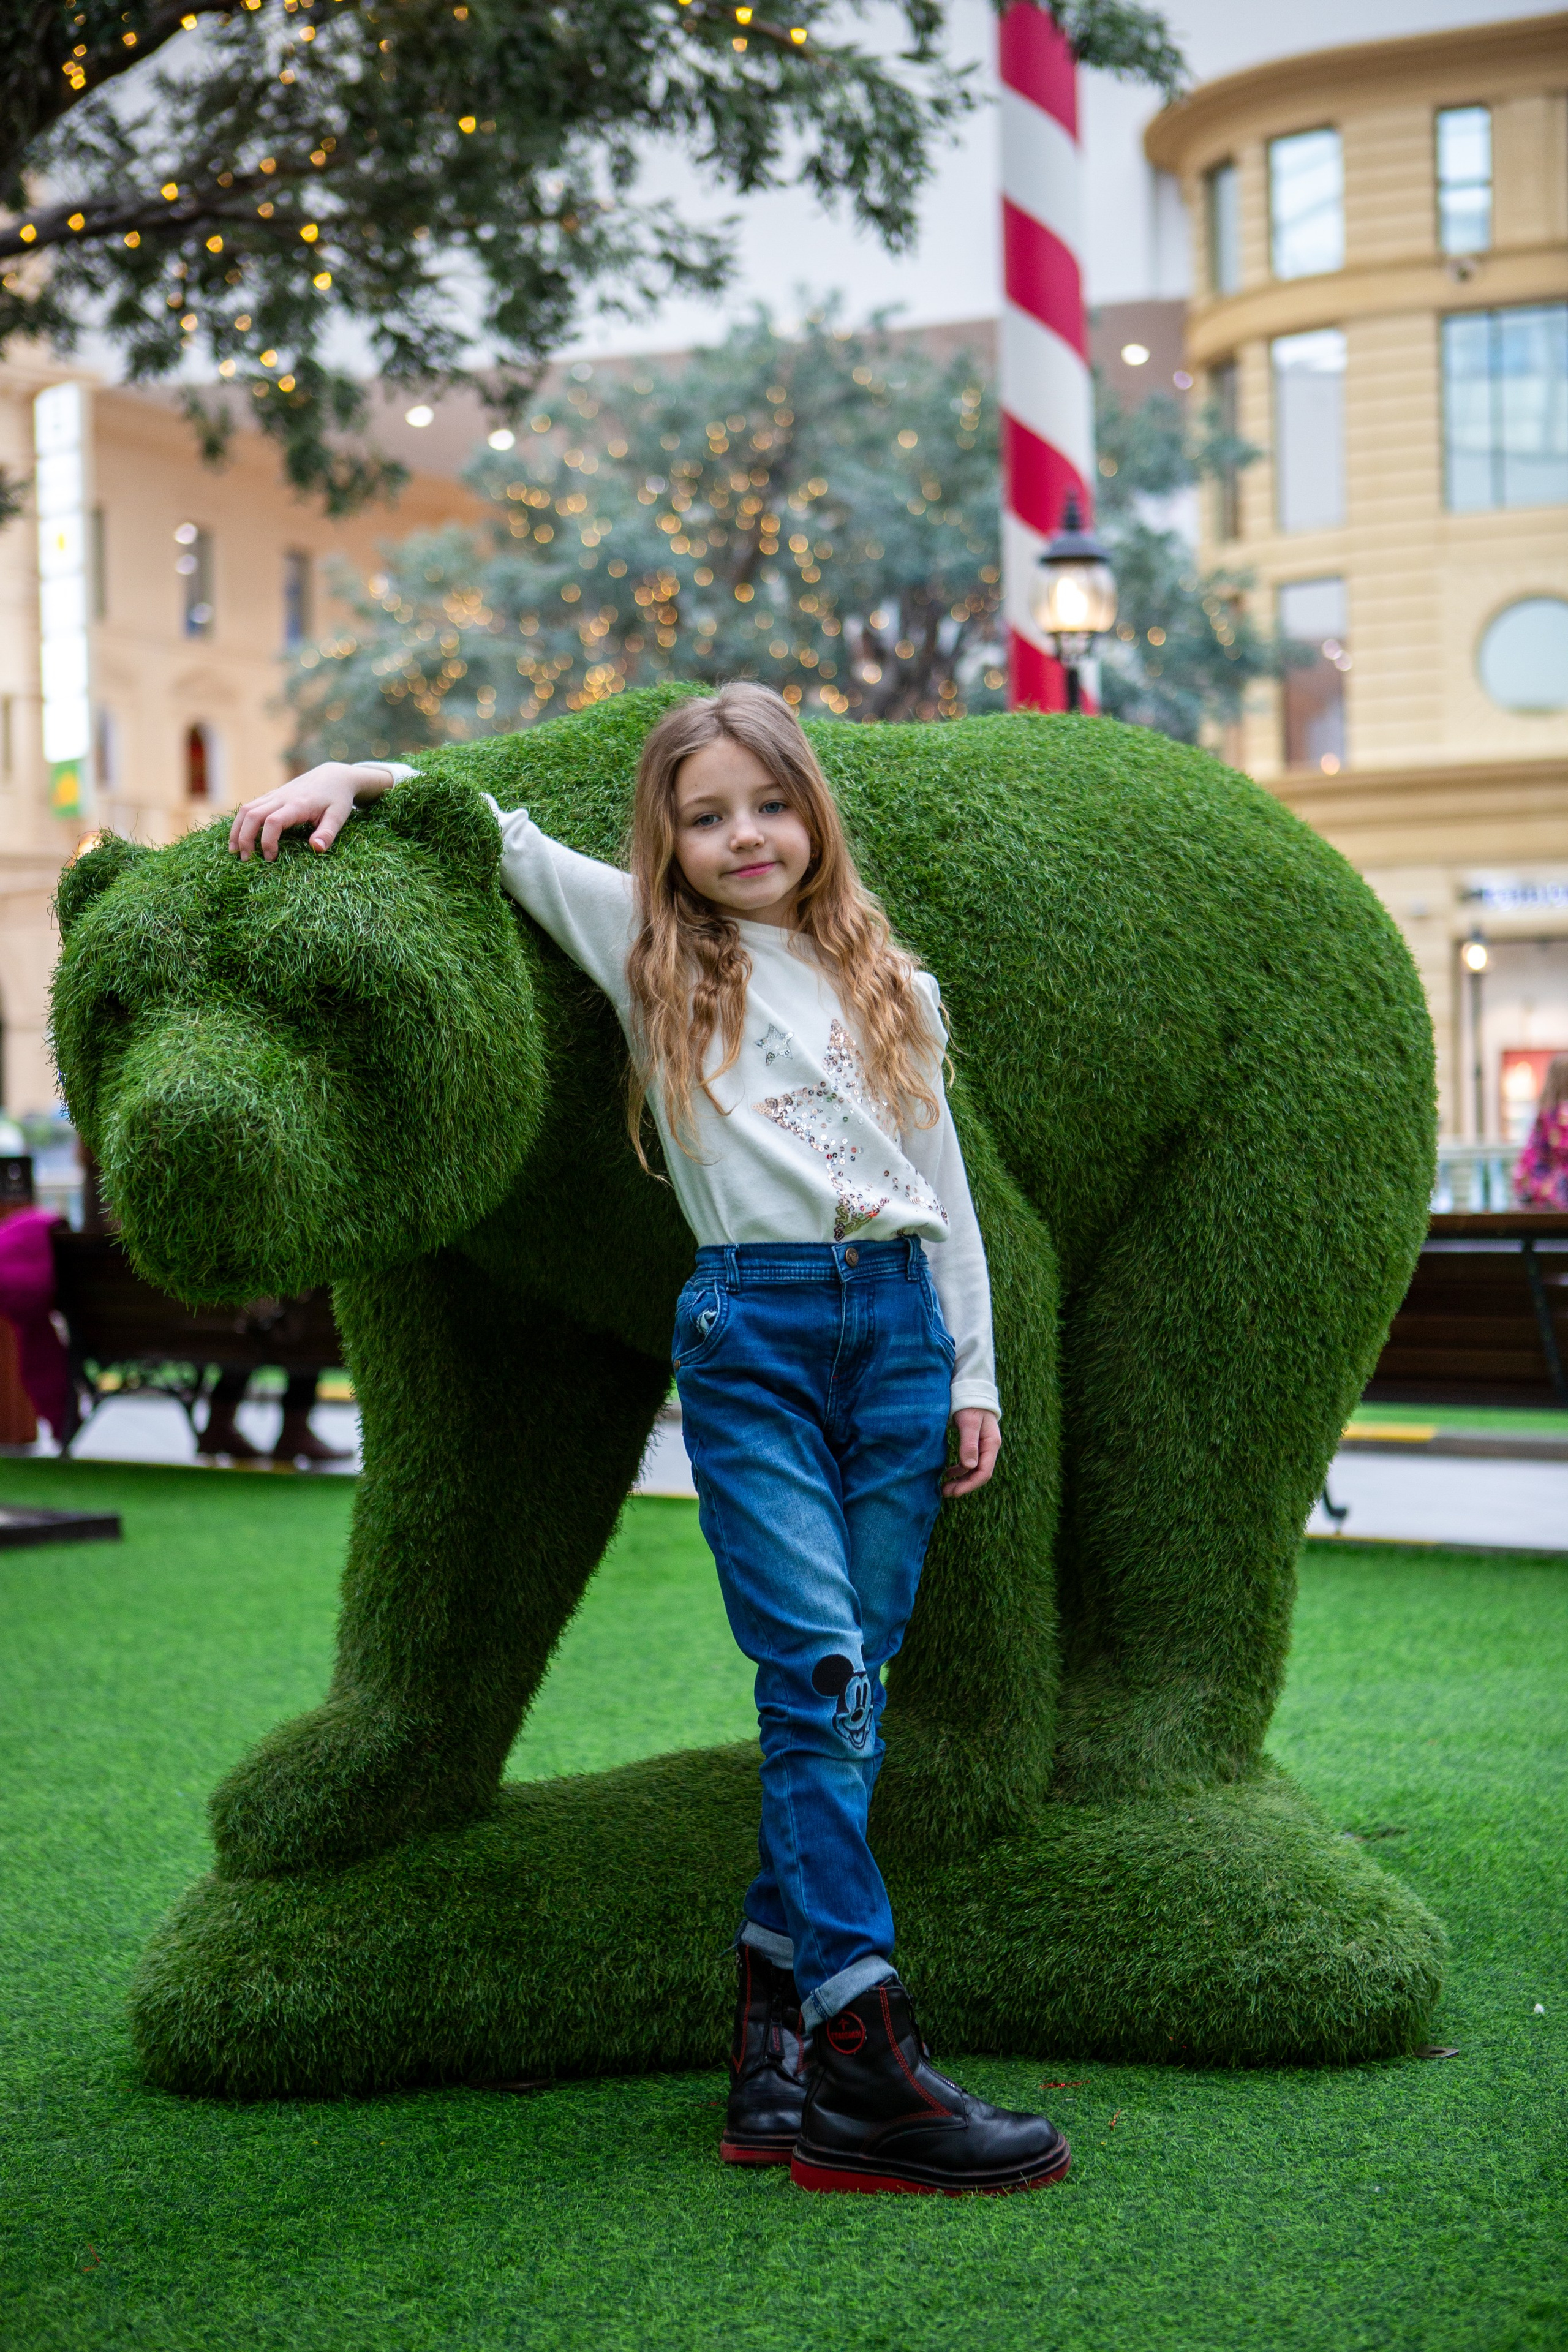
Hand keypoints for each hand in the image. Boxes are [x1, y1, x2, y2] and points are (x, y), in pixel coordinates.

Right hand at [227, 762, 392, 862]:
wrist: (333, 776)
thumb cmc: (337, 799)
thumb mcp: (338, 816)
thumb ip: (328, 833)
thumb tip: (316, 848)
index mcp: (298, 804)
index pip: (274, 821)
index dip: (267, 841)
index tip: (271, 858)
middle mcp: (281, 798)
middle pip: (252, 815)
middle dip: (245, 838)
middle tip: (246, 859)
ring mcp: (274, 795)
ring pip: (246, 809)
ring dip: (237, 830)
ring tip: (234, 851)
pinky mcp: (271, 796)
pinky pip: (250, 807)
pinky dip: (241, 823)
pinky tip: (239, 837)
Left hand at [942, 1408, 999, 1498]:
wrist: (971, 1390)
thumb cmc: (970, 1404)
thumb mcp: (969, 1422)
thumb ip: (969, 1443)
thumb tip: (969, 1466)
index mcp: (991, 1444)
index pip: (984, 1472)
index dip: (969, 1484)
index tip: (954, 1492)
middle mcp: (989, 1448)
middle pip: (979, 1474)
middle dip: (964, 1485)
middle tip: (946, 1493)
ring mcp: (983, 1447)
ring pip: (973, 1470)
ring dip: (961, 1480)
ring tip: (945, 1486)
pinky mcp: (975, 1444)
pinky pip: (969, 1462)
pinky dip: (959, 1470)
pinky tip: (948, 1473)